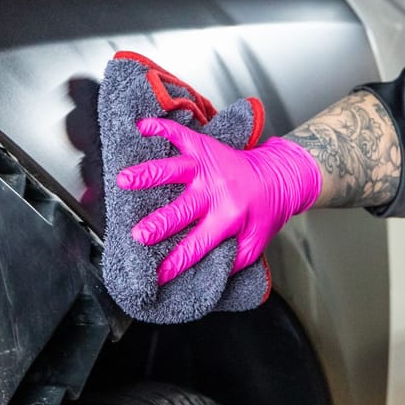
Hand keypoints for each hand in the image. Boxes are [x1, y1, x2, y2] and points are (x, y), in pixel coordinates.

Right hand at [115, 118, 321, 282]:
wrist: (279, 176)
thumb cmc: (264, 212)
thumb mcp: (255, 242)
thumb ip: (234, 261)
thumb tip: (208, 277)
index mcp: (229, 217)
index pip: (198, 245)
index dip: (176, 262)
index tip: (157, 275)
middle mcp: (216, 192)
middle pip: (181, 210)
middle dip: (158, 224)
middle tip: (138, 235)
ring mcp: (208, 168)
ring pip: (175, 170)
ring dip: (149, 175)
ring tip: (124, 179)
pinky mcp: (205, 149)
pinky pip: (181, 136)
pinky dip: (162, 129)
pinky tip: (143, 127)